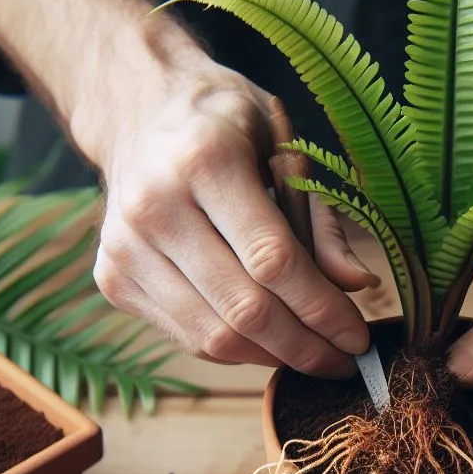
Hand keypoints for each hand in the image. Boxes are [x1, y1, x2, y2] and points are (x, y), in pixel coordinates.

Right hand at [83, 57, 375, 373]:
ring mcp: (125, 248)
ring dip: (274, 357)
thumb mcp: (286, 148)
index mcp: (204, 158)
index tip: (357, 337)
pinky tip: (268, 341)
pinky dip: (237, 351)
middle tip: (343, 361)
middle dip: (305, 347)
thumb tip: (359, 285)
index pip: (273, 260)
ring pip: (214, 337)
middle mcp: (154, 205)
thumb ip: (322, 221)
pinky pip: (189, 338)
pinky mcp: (112, 279)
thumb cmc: (228, 128)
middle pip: (244, 309)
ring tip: (312, 355)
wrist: (138, 112)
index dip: (322, 309)